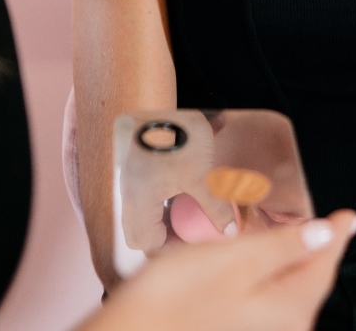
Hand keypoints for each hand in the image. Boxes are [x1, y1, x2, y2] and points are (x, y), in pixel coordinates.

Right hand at [89, 211, 355, 330]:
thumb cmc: (172, 303)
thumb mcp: (234, 259)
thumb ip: (284, 246)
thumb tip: (326, 234)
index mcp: (290, 310)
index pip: (326, 264)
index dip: (337, 233)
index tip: (350, 217)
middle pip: (307, 282)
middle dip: (308, 249)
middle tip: (311, 220)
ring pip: (285, 295)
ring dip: (282, 266)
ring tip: (273, 238)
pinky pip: (264, 308)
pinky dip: (262, 283)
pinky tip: (245, 269)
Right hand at [118, 111, 232, 252]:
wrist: (167, 103)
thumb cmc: (182, 136)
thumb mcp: (202, 174)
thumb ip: (215, 207)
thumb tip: (229, 232)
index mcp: (139, 200)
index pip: (148, 246)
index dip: (172, 251)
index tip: (195, 246)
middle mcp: (126, 193)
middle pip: (138, 235)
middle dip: (162, 241)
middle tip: (189, 236)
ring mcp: (127, 180)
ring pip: (137, 217)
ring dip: (158, 223)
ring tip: (186, 217)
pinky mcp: (132, 168)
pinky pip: (139, 199)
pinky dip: (155, 206)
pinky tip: (177, 196)